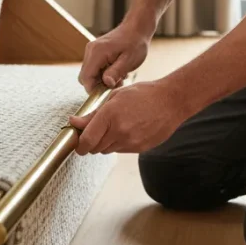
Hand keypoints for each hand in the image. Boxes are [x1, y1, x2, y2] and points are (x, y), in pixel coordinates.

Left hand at [69, 79, 184, 154]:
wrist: (171, 101)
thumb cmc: (143, 94)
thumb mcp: (114, 97)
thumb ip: (93, 113)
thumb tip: (74, 122)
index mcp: (110, 115)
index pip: (87, 140)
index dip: (79, 144)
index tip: (78, 142)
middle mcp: (120, 130)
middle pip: (95, 148)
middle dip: (91, 142)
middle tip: (94, 131)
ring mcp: (131, 141)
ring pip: (107, 150)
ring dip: (105, 142)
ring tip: (114, 127)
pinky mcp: (140, 148)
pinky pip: (120, 150)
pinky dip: (118, 143)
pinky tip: (127, 129)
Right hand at [78, 18, 152, 92]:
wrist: (136, 29)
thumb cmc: (135, 43)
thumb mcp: (128, 60)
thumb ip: (116, 72)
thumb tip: (106, 84)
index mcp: (97, 52)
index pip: (86, 77)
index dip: (93, 89)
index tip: (105, 94)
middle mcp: (91, 50)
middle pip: (85, 76)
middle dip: (98, 85)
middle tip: (116, 83)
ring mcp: (91, 50)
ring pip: (90, 73)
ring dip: (102, 79)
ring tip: (119, 75)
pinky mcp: (94, 51)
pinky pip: (94, 67)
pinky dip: (103, 72)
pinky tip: (116, 70)